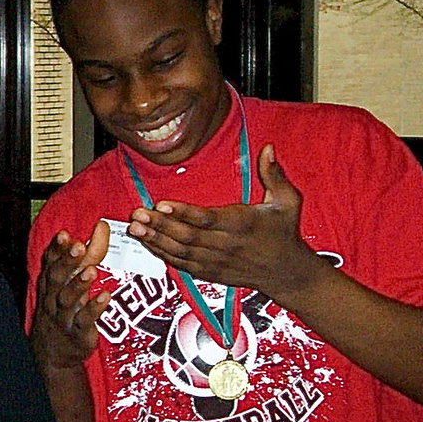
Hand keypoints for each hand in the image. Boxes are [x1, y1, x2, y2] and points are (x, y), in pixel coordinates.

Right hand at [30, 221, 111, 368]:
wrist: (54, 356)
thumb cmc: (65, 311)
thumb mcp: (73, 282)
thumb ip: (88, 255)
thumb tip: (102, 227)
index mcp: (51, 285)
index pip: (51, 263)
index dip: (57, 249)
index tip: (64, 234)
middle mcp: (54, 298)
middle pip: (57, 278)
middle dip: (67, 261)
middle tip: (78, 245)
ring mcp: (64, 317)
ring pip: (67, 299)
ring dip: (78, 284)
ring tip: (91, 270)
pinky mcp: (78, 334)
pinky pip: (84, 321)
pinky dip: (94, 309)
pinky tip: (105, 297)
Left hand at [127, 145, 322, 300]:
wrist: (286, 272)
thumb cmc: (284, 232)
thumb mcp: (288, 201)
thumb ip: (274, 174)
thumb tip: (268, 148)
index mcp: (242, 224)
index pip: (207, 219)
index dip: (183, 212)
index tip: (162, 204)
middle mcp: (226, 245)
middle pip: (187, 236)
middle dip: (160, 225)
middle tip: (138, 215)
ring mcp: (215, 262)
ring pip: (180, 252)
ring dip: (155, 240)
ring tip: (135, 228)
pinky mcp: (209, 273)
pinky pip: (181, 264)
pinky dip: (163, 254)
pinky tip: (147, 243)